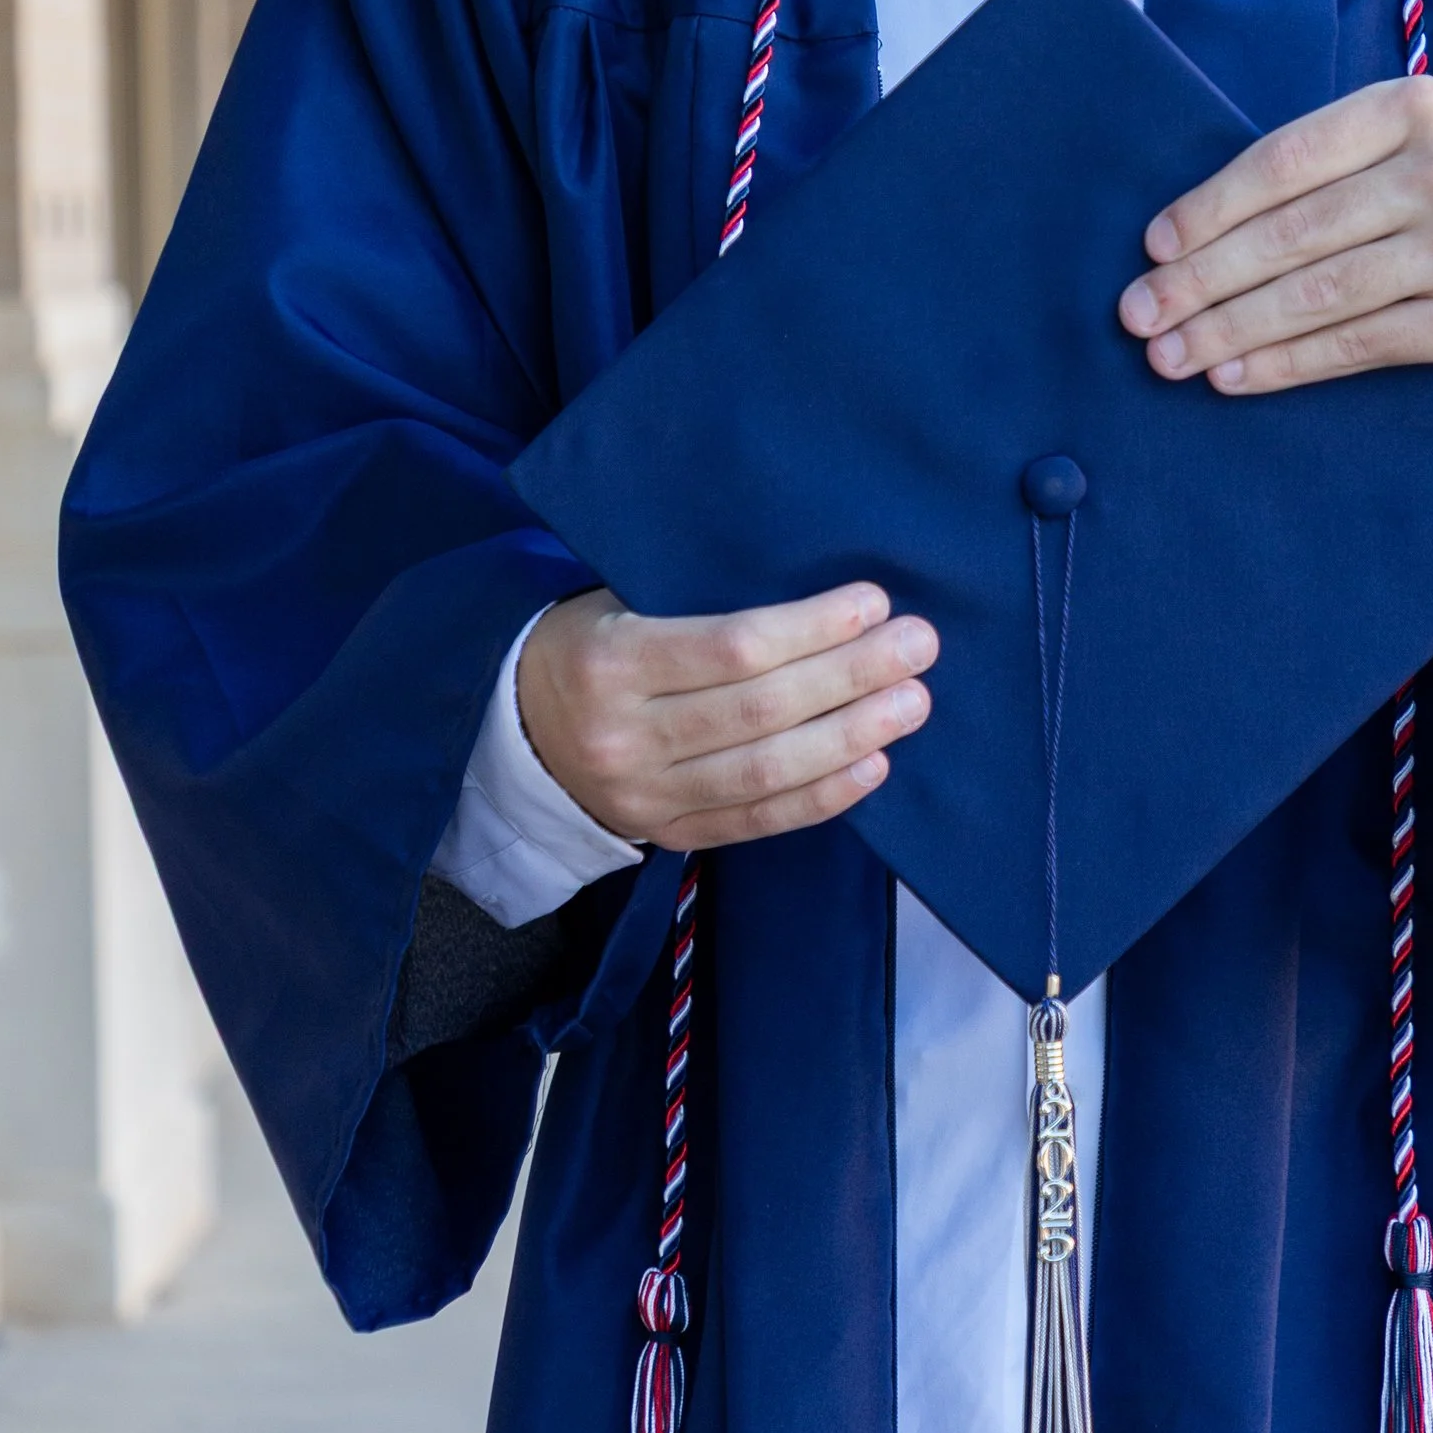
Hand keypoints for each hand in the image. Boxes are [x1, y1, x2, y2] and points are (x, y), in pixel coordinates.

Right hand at [516, 582, 937, 853]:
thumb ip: (698, 603)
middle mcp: (625, 737)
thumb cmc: (587, 642)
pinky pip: (757, 821)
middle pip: (761, 710)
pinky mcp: (666, 835)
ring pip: (766, 771)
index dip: (811, 627)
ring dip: (852, 736)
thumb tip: (820, 598)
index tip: (873, 602)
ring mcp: (645, 796)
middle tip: (918, 647)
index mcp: (610, 662)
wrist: (514, 728)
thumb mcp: (616, 601)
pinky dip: (821, 795)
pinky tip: (873, 764)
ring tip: (911, 703)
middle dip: (851, 676)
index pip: (731, 647)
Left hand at [1118, 79, 1432, 394]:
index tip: (1154, 246)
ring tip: (1171, 355)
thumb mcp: (1400, 138)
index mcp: (1410, 108)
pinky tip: (1236, 376)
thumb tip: (1191, 233)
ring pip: (1319, 296)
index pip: (1285, 160)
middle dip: (1203, 280)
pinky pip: (1360, 346)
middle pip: (1294, 234)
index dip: (1211, 206)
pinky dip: (1288, 363)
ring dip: (1231, 330)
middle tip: (1139, 312)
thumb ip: (1318, 164)